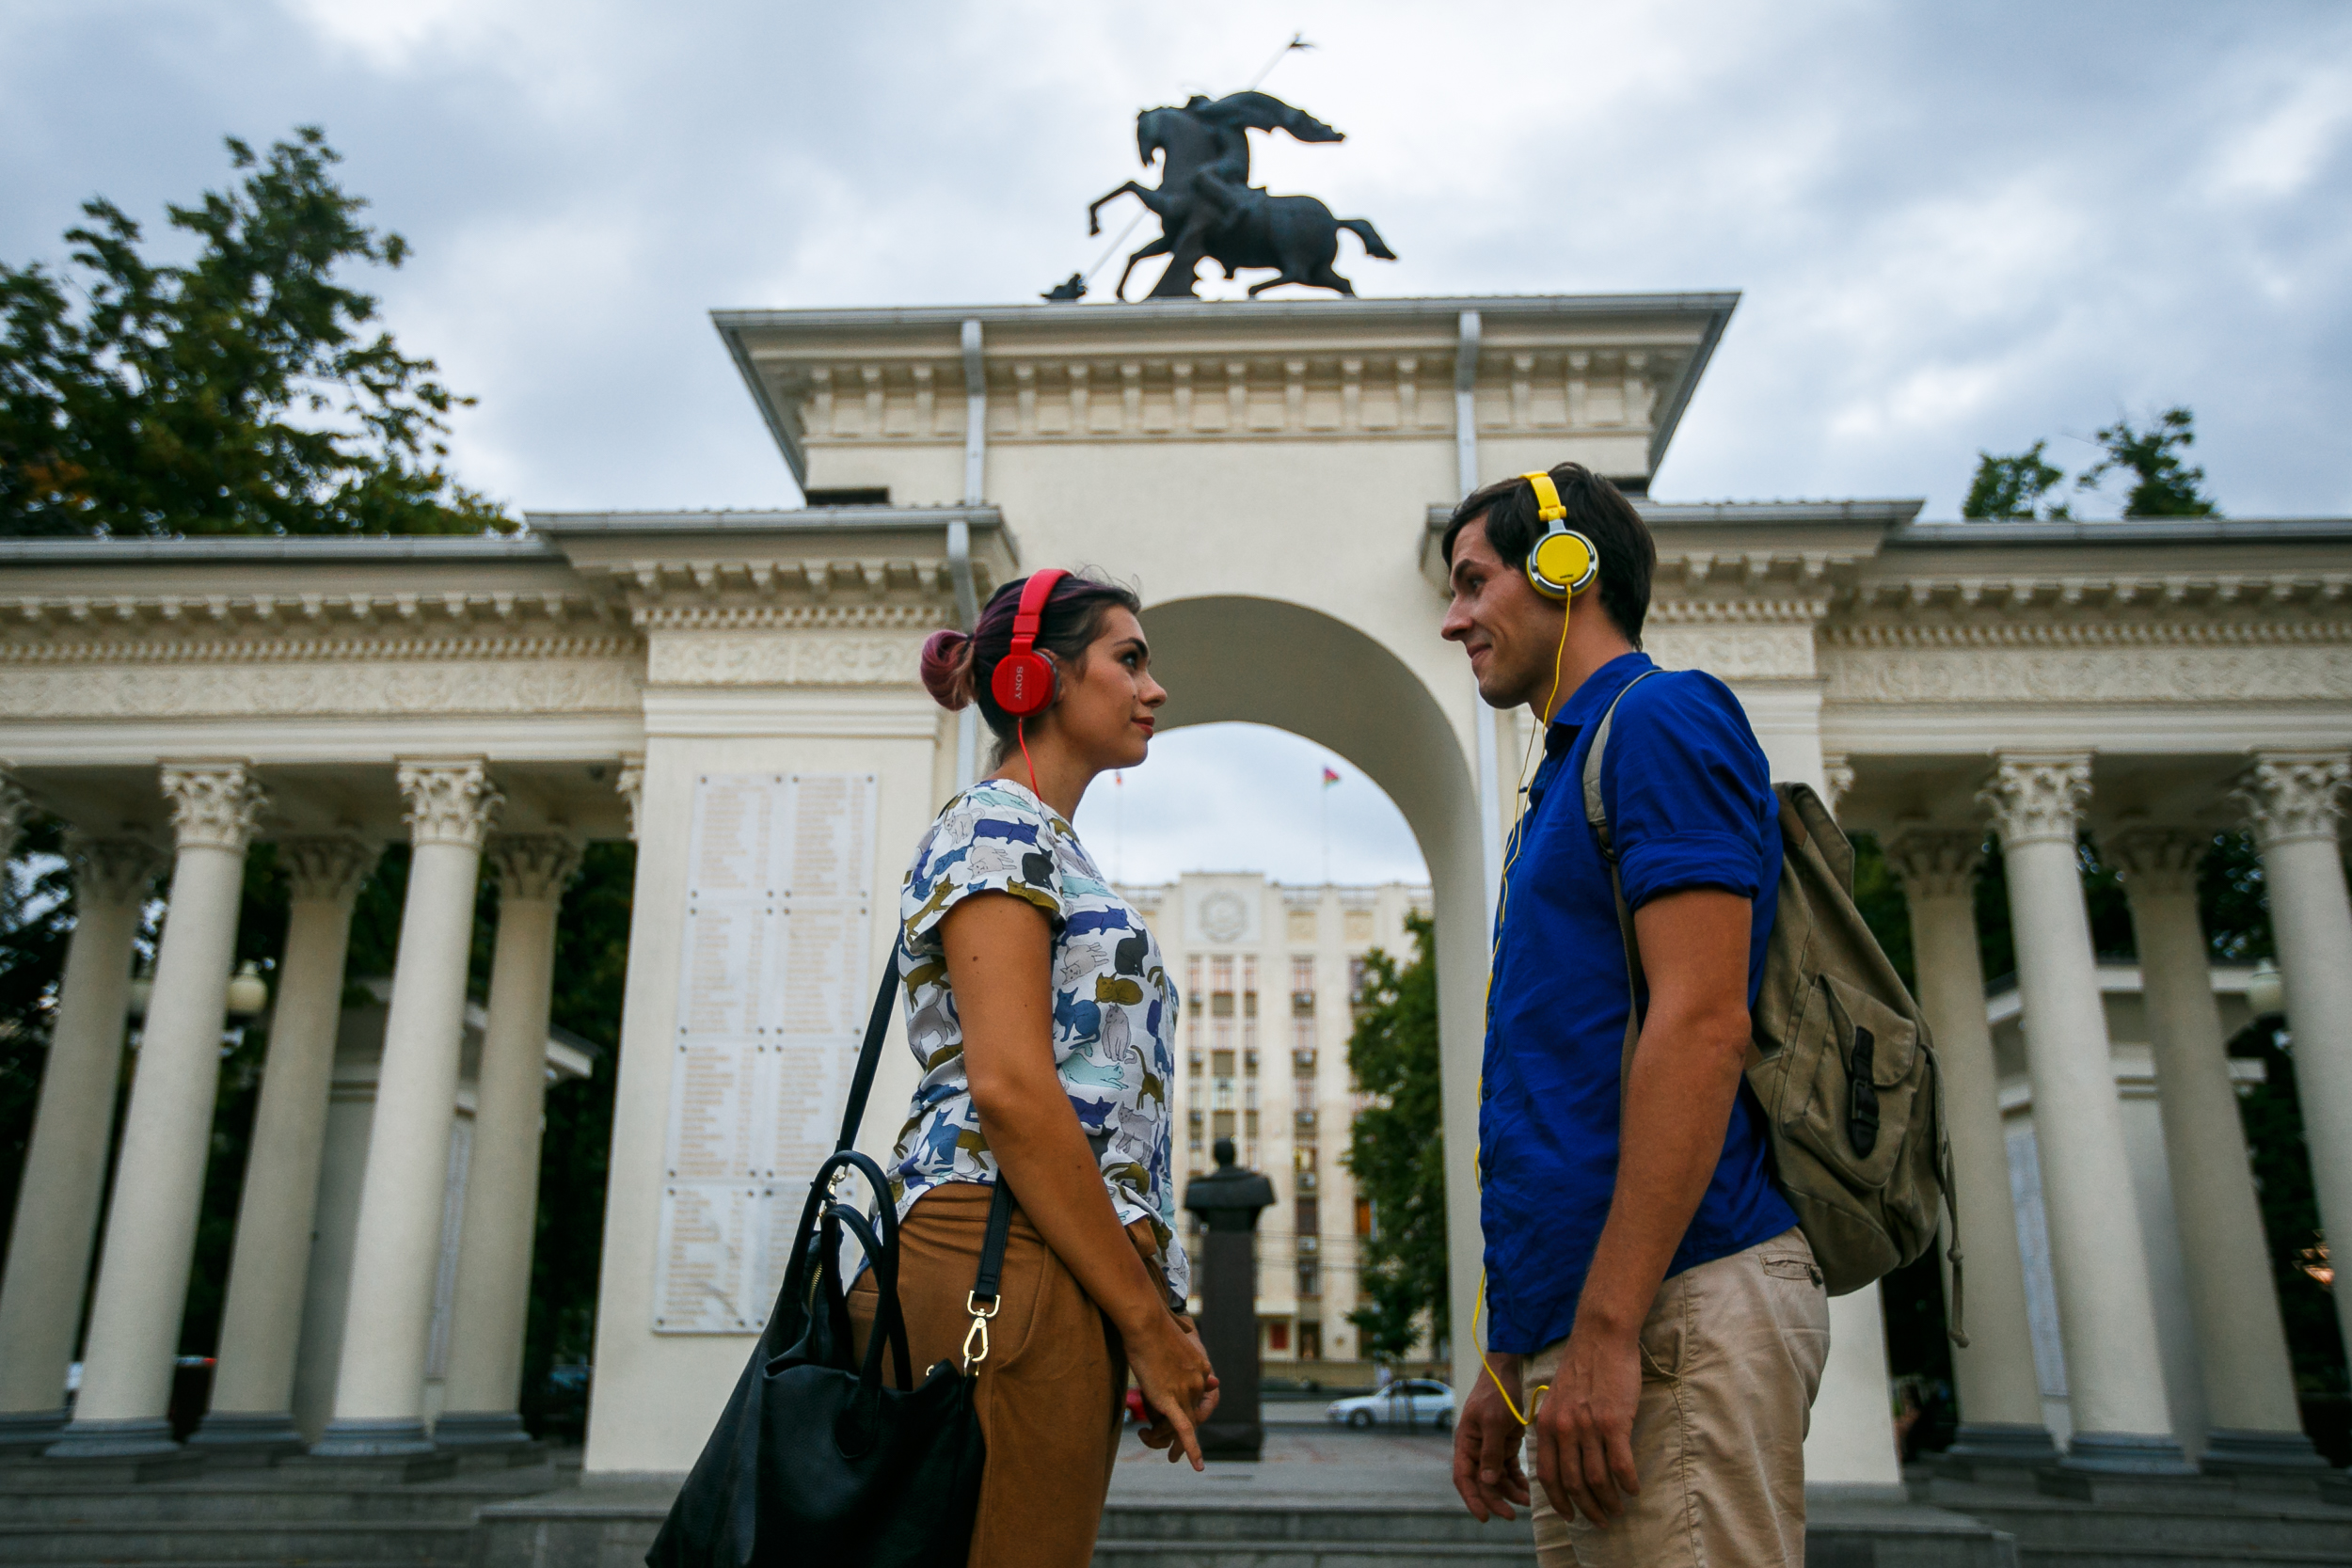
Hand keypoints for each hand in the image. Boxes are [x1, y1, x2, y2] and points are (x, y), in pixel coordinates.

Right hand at [1126, 1311, 1218, 1469]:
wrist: (1146, 1322)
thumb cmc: (1153, 1327)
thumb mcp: (1179, 1344)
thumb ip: (1191, 1361)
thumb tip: (1207, 1375)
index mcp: (1202, 1368)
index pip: (1197, 1396)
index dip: (1186, 1407)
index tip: (1175, 1414)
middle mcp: (1199, 1382)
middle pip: (1192, 1413)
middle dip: (1183, 1433)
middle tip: (1171, 1449)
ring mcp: (1186, 1391)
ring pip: (1185, 1424)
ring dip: (1178, 1445)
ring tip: (1166, 1453)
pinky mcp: (1170, 1399)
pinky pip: (1184, 1430)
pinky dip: (1192, 1450)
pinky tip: (1197, 1466)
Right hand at [1452, 1354, 1532, 1522]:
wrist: (1507, 1373)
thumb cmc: (1495, 1394)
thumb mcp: (1493, 1422)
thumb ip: (1491, 1452)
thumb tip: (1487, 1481)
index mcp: (1466, 1443)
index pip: (1464, 1478)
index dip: (1472, 1500)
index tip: (1485, 1517)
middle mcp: (1476, 1449)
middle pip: (1482, 1483)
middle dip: (1496, 1500)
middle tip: (1512, 1516)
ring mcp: (1490, 1448)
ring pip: (1497, 1479)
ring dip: (1510, 1492)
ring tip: (1527, 1501)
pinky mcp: (1505, 1445)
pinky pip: (1508, 1470)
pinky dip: (1516, 1481)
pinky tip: (1527, 1489)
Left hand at [1530, 1323, 1640, 1525]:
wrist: (1600, 1336)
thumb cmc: (1581, 1366)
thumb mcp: (1556, 1398)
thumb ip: (1555, 1427)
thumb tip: (1562, 1458)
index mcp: (1546, 1425)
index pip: (1547, 1476)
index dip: (1558, 1501)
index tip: (1569, 1515)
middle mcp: (1563, 1429)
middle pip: (1573, 1484)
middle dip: (1587, 1509)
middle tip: (1600, 1520)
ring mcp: (1588, 1427)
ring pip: (1598, 1479)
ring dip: (1609, 1501)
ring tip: (1618, 1509)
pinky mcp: (1614, 1422)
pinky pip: (1621, 1465)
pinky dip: (1628, 1483)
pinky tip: (1634, 1490)